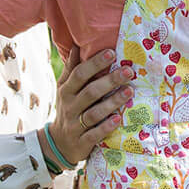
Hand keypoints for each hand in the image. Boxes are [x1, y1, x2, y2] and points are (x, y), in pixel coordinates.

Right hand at [49, 48, 134, 165]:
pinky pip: (94, 135)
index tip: (112, 52)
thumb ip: (72, 69)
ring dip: (112, 102)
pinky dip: (106, 127)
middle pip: (90, 92)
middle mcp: (69, 107)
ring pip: (94, 113)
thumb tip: (77, 43)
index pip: (79, 74)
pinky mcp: (82, 142)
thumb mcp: (64, 89)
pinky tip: (118, 119)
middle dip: (109, 81)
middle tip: (128, 71)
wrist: (58, 144)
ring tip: (129, 91)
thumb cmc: (67, 109)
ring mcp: (75, 126)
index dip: (95, 63)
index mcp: (66, 91)